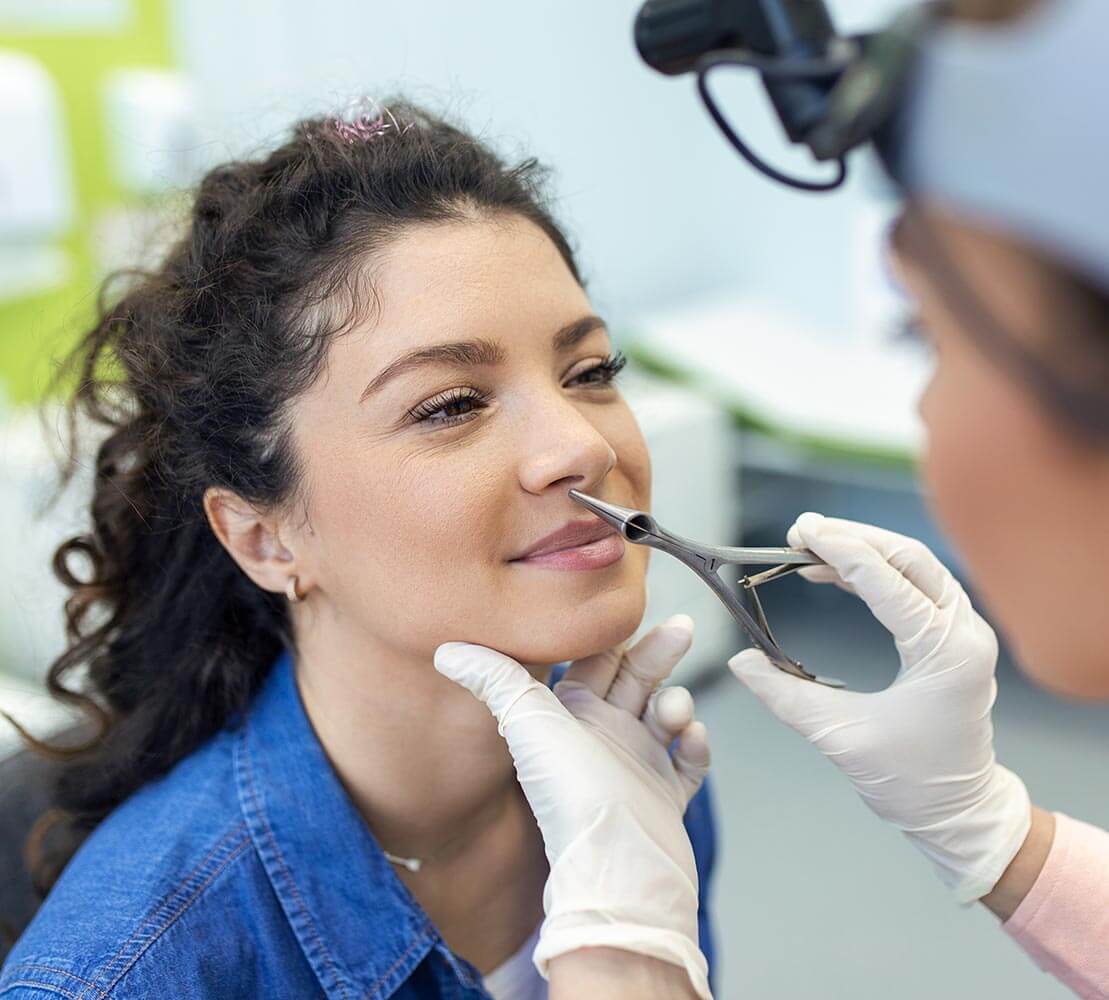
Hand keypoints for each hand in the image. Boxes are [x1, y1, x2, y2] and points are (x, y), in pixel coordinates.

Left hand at [434, 615, 711, 998]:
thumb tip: (446, 650)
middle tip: (684, 626)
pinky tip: (692, 737)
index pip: (595, 661)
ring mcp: (635, 768)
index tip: (632, 609)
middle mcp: (601, 738)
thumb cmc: (571, 795)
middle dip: (659, 652)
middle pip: (635, 679)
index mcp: (568, 718)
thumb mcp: (526, 722)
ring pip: (664, 715)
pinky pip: (687, 761)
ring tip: (675, 711)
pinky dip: (695, 745)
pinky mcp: (664, 799)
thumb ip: (493, 678)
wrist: (616, 870)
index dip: (613, 636)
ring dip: (676, 702)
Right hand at [729, 514, 1030, 903]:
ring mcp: (964, 632)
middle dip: (853, 538)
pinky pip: (915, 587)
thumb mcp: (840, 737)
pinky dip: (875, 573)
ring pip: (914, 566)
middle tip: (801, 531)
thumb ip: (786, 696)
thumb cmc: (911, 782)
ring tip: (809, 547)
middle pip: (909, 557)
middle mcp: (965, 632)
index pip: (888, 581)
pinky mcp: (953, 639)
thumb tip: (741, 663)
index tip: (799, 533)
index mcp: (946, 652)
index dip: (840, 550)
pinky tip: (833, 574)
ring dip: (864, 550)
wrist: (961, 813)